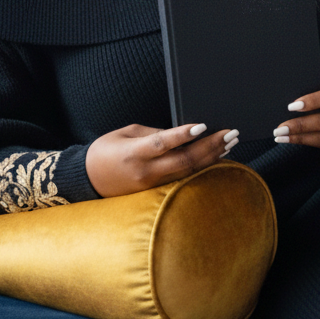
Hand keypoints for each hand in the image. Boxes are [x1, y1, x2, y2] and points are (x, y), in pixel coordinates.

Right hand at [86, 123, 239, 197]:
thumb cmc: (105, 151)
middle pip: (183, 160)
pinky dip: (201, 167)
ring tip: (229, 143)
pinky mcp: (155, 193)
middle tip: (230, 134)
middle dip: (210, 146)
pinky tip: (215, 158)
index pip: (161, 143)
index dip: (182, 135)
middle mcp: (145, 172)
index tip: (202, 125)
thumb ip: (153, 133)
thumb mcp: (125, 133)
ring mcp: (152, 185)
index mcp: (134, 153)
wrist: (88, 180)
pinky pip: (183, 179)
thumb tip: (182, 133)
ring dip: (211, 157)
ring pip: (187, 172)